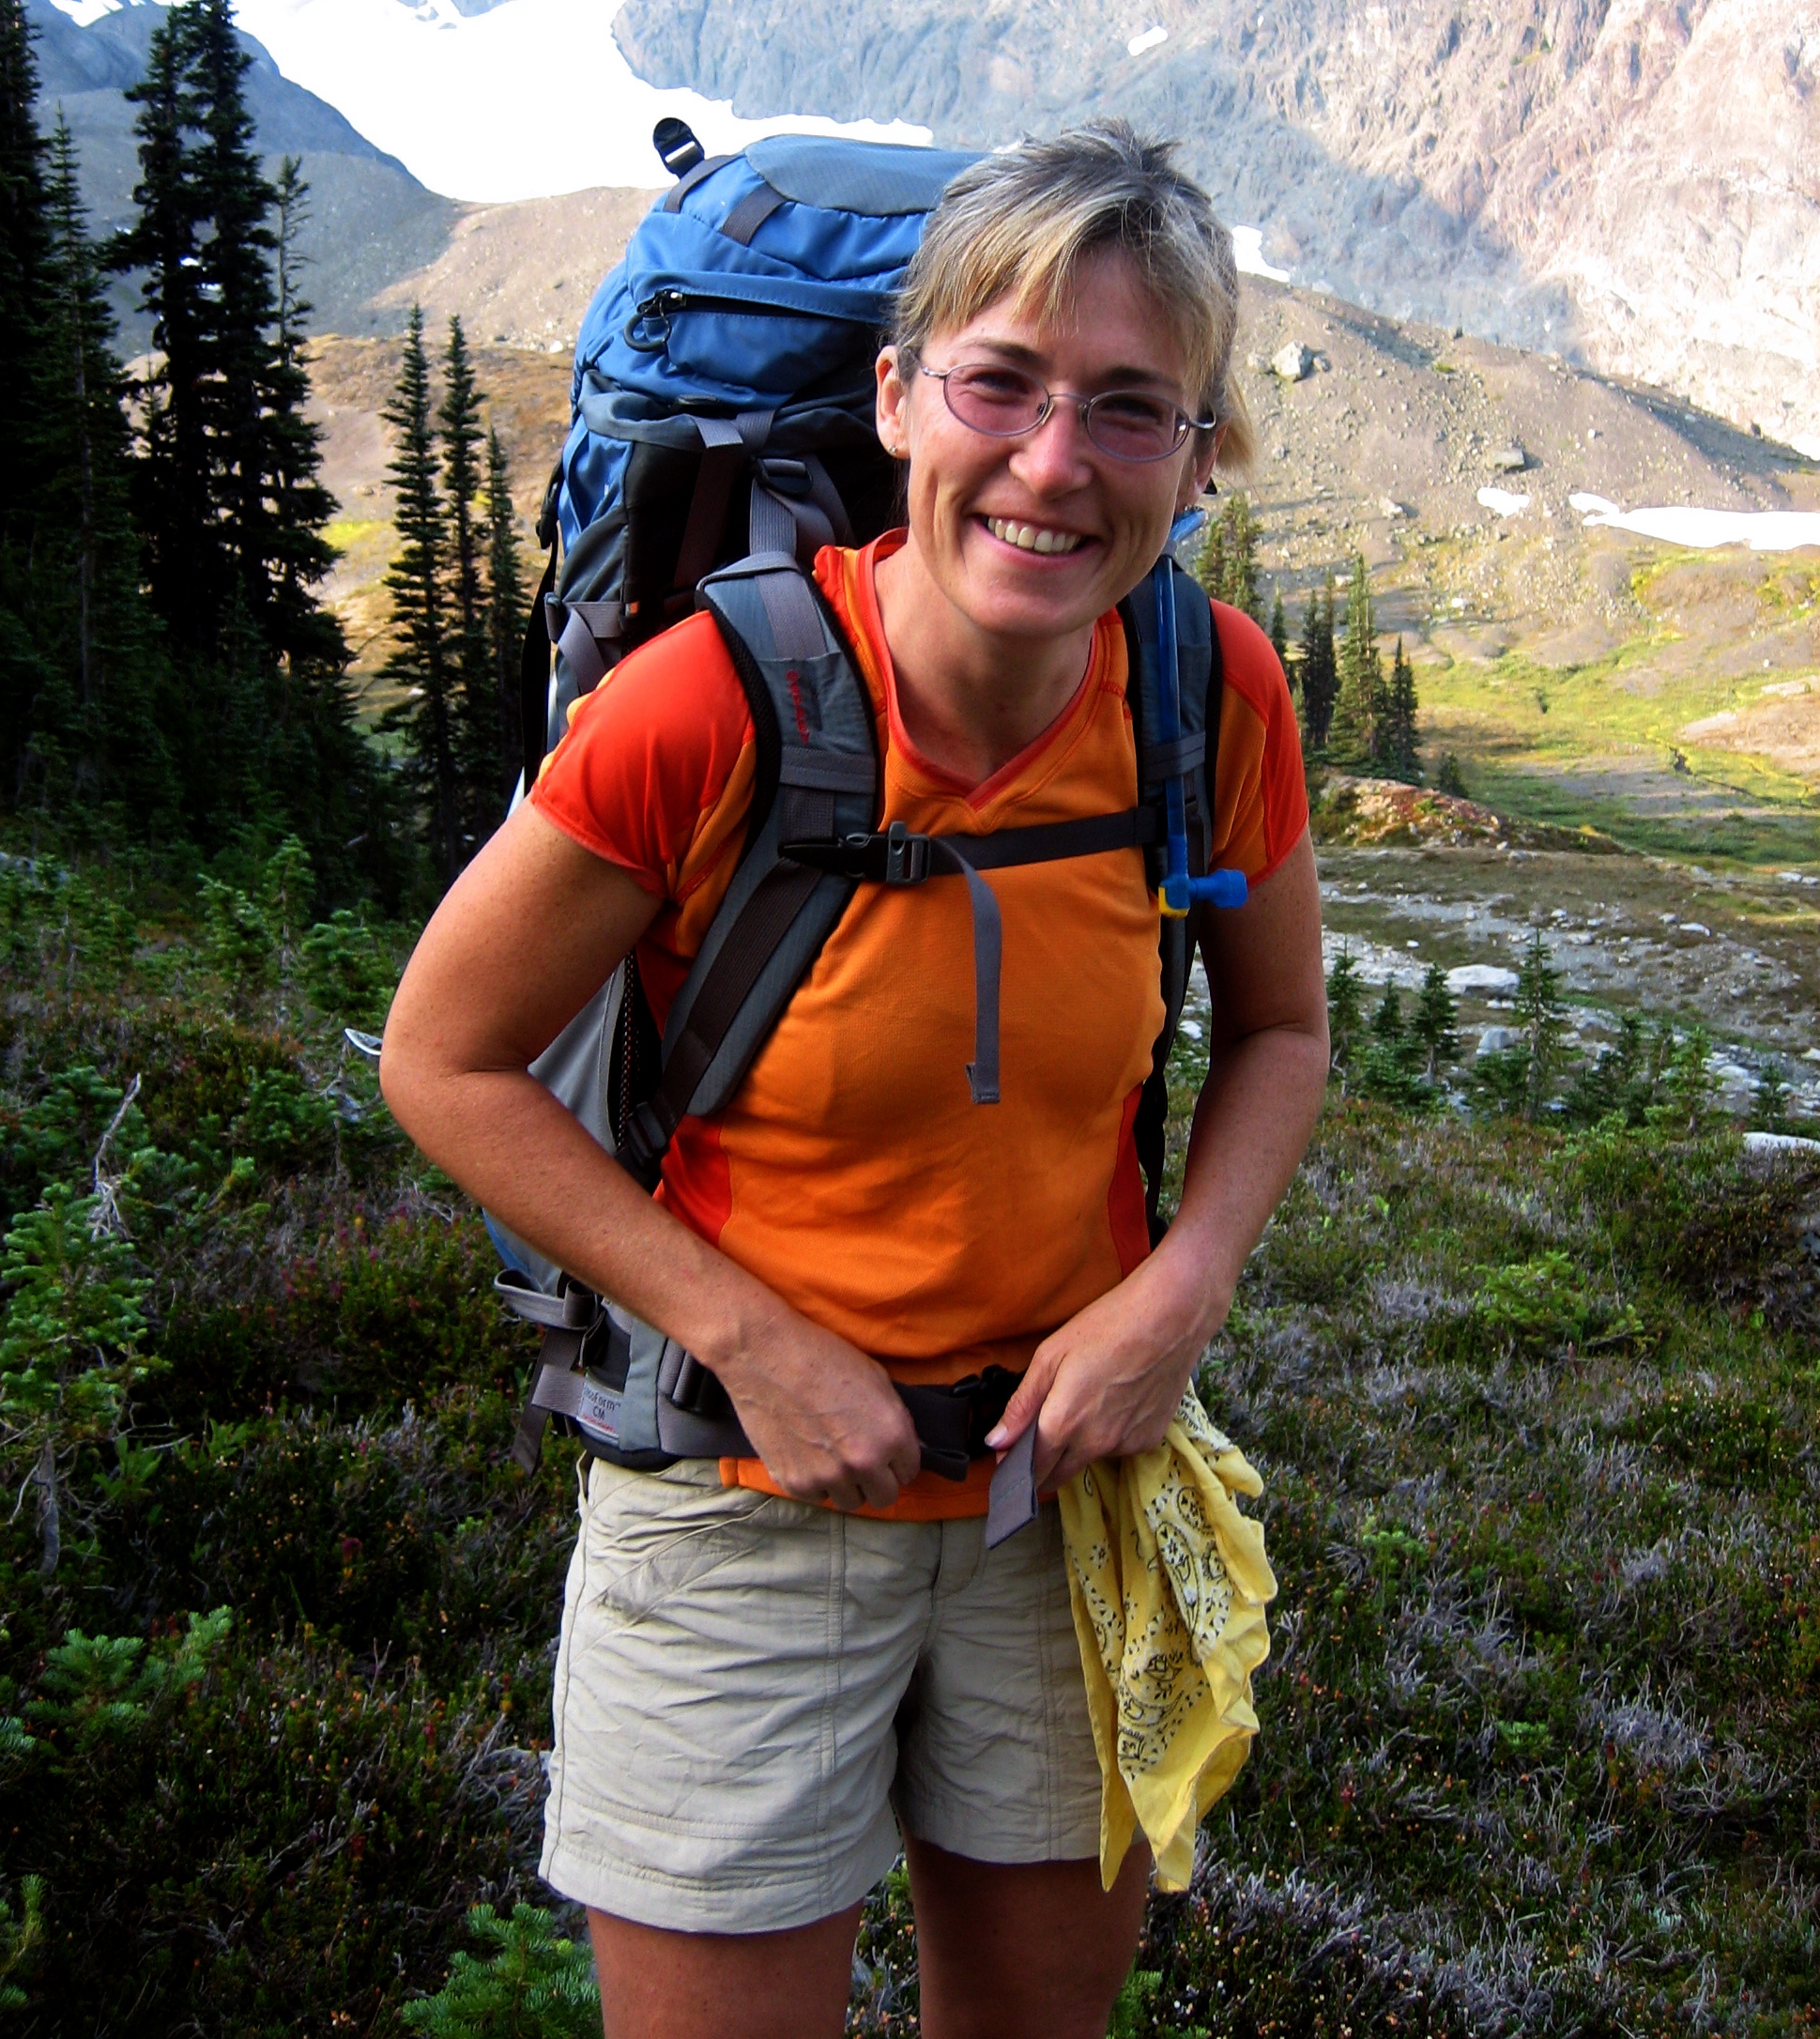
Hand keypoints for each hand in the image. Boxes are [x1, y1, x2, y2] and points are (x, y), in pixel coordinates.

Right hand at [715, 1304, 922, 1511]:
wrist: (766, 1355)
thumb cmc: (824, 1358)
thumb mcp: (877, 1380)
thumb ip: (896, 1422)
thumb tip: (910, 1450)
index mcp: (891, 1436)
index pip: (909, 1472)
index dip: (897, 1460)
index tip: (885, 1453)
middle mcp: (863, 1463)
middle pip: (883, 1497)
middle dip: (877, 1480)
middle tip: (861, 1459)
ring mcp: (827, 1477)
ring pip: (849, 1501)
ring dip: (845, 1484)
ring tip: (830, 1454)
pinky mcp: (794, 1483)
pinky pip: (815, 1495)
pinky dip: (814, 1480)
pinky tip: (806, 1451)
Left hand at [985, 1256, 1225, 1489]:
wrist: (1170, 1316)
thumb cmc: (1106, 1326)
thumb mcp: (1050, 1356)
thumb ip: (1021, 1405)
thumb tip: (995, 1442)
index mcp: (1064, 1423)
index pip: (1031, 1469)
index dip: (1015, 1468)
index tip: (1007, 1458)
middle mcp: (1095, 1444)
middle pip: (1058, 1476)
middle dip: (1042, 1467)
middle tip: (1037, 1440)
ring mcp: (1126, 1444)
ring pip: (1089, 1459)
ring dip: (1077, 1447)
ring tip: (1086, 1403)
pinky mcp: (1151, 1439)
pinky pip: (1119, 1447)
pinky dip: (1110, 1435)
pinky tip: (1115, 1402)